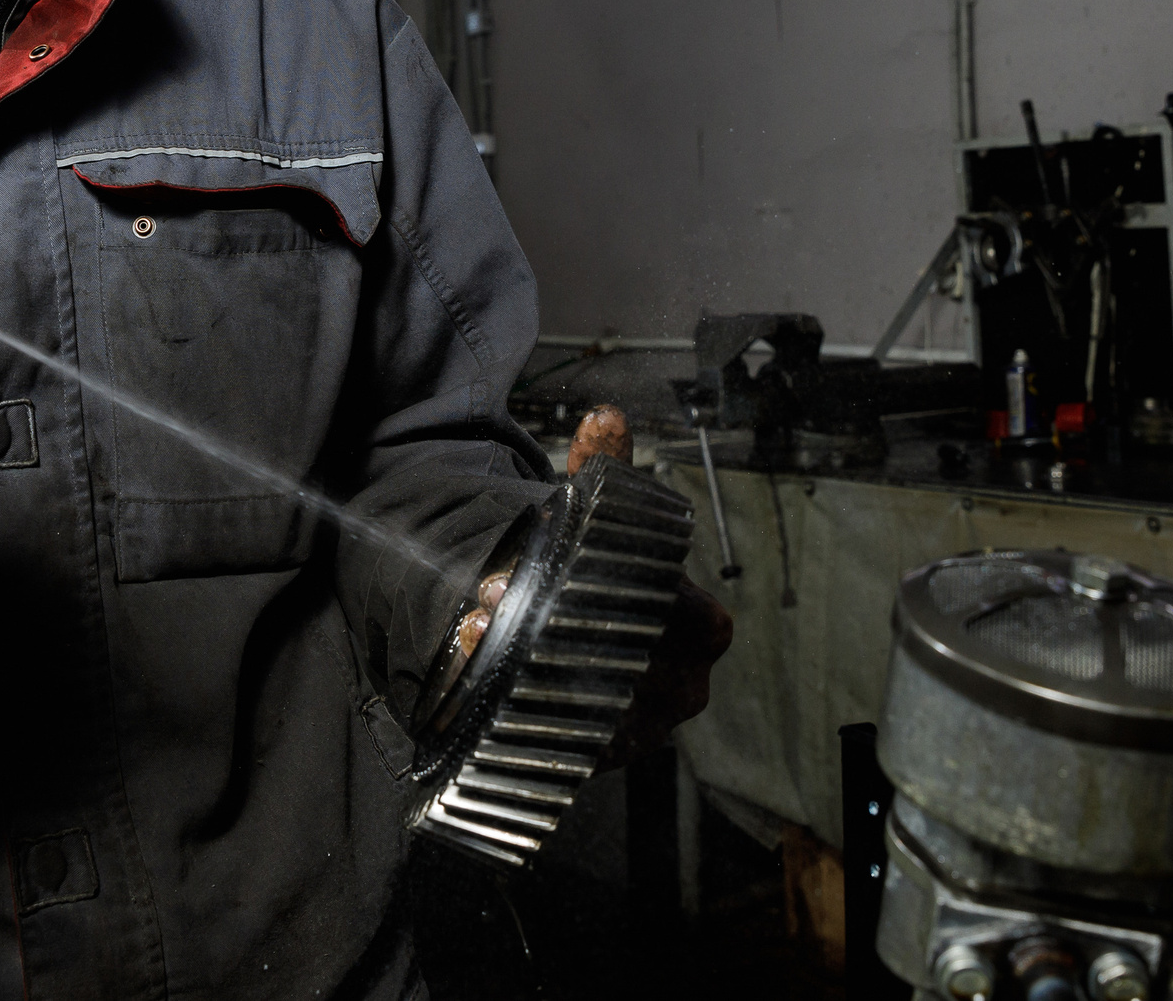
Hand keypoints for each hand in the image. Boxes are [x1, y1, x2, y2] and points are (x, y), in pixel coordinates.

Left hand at [450, 406, 734, 765]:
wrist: (590, 647)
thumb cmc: (608, 581)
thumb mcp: (605, 522)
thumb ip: (605, 471)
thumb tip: (605, 416)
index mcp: (703, 626)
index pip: (683, 617)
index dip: (610, 592)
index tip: (527, 569)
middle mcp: (686, 683)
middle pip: (629, 665)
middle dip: (556, 634)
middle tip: (482, 603)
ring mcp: (650, 726)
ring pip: (593, 707)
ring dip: (524, 673)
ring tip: (469, 636)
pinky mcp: (610, 756)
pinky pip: (571, 746)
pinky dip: (523, 718)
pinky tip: (481, 692)